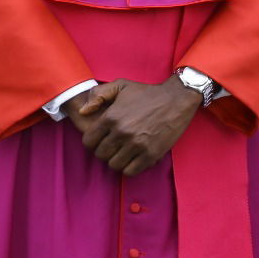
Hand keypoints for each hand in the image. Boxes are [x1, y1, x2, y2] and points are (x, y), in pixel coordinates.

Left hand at [74, 77, 200, 176]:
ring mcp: (136, 145)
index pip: (89, 141)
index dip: (92, 142)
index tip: (100, 140)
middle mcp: (121, 132)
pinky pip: (130, 171)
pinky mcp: (150, 154)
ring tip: (122, 153)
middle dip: (104, 152)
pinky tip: (133, 159)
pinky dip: (129, 168)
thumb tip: (82, 112)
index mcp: (111, 117)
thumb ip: (98, 95)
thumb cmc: (147, 92)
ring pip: (114, 165)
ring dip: (116, 161)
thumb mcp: (120, 85)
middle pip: (100, 155)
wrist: (176, 99)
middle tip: (112, 147)